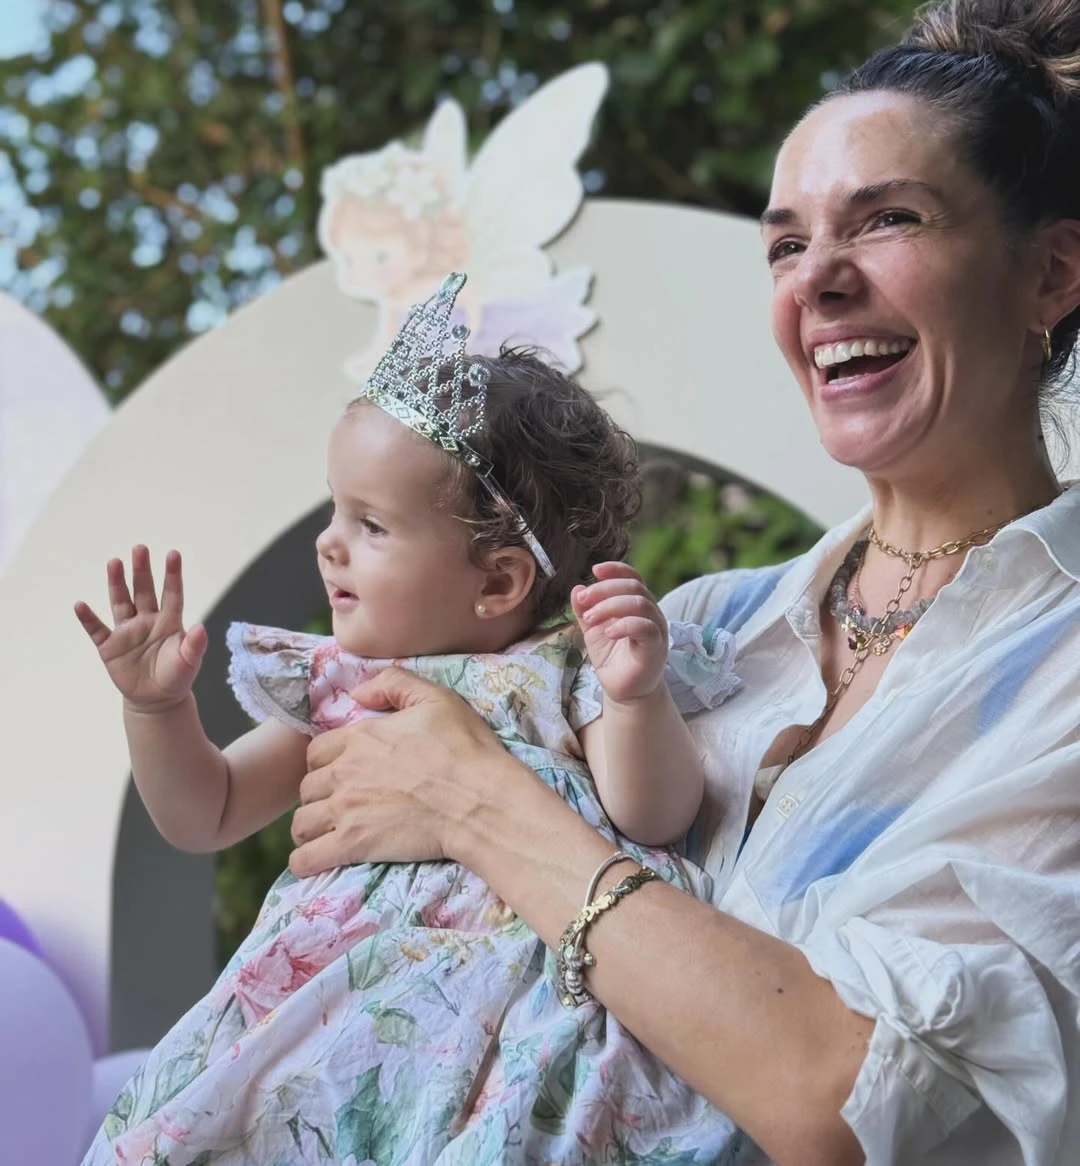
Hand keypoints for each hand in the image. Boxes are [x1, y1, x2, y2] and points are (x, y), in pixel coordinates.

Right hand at [74, 546, 206, 711]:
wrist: (157, 700)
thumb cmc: (176, 676)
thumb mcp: (189, 662)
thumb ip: (194, 645)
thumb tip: (201, 628)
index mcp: (169, 622)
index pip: (172, 594)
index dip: (173, 575)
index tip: (174, 554)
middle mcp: (147, 620)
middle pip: (144, 591)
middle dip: (141, 571)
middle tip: (140, 548)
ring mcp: (127, 631)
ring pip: (121, 602)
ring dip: (117, 583)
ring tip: (114, 562)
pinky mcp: (110, 646)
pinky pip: (97, 629)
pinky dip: (88, 618)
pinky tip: (80, 605)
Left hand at [289, 666, 518, 876]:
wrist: (479, 800)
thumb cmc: (464, 749)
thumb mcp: (436, 698)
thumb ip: (393, 683)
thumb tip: (358, 692)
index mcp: (360, 738)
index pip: (317, 751)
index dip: (326, 761)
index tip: (342, 771)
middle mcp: (344, 772)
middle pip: (307, 787)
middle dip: (318, 795)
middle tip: (339, 804)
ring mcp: (346, 810)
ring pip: (302, 822)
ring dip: (310, 828)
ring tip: (326, 834)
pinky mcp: (353, 844)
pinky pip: (306, 858)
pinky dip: (305, 861)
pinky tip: (314, 862)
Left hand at [571, 561, 668, 704]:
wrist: (623, 690)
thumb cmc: (612, 657)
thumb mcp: (592, 630)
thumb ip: (585, 609)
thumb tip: (576, 588)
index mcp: (638, 604)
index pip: (633, 577)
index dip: (616, 570)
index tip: (594, 570)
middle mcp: (651, 613)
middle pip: (634, 587)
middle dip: (604, 590)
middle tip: (583, 601)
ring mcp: (656, 629)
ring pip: (640, 604)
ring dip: (611, 606)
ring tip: (590, 619)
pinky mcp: (656, 647)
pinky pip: (645, 628)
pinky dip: (625, 625)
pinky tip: (608, 632)